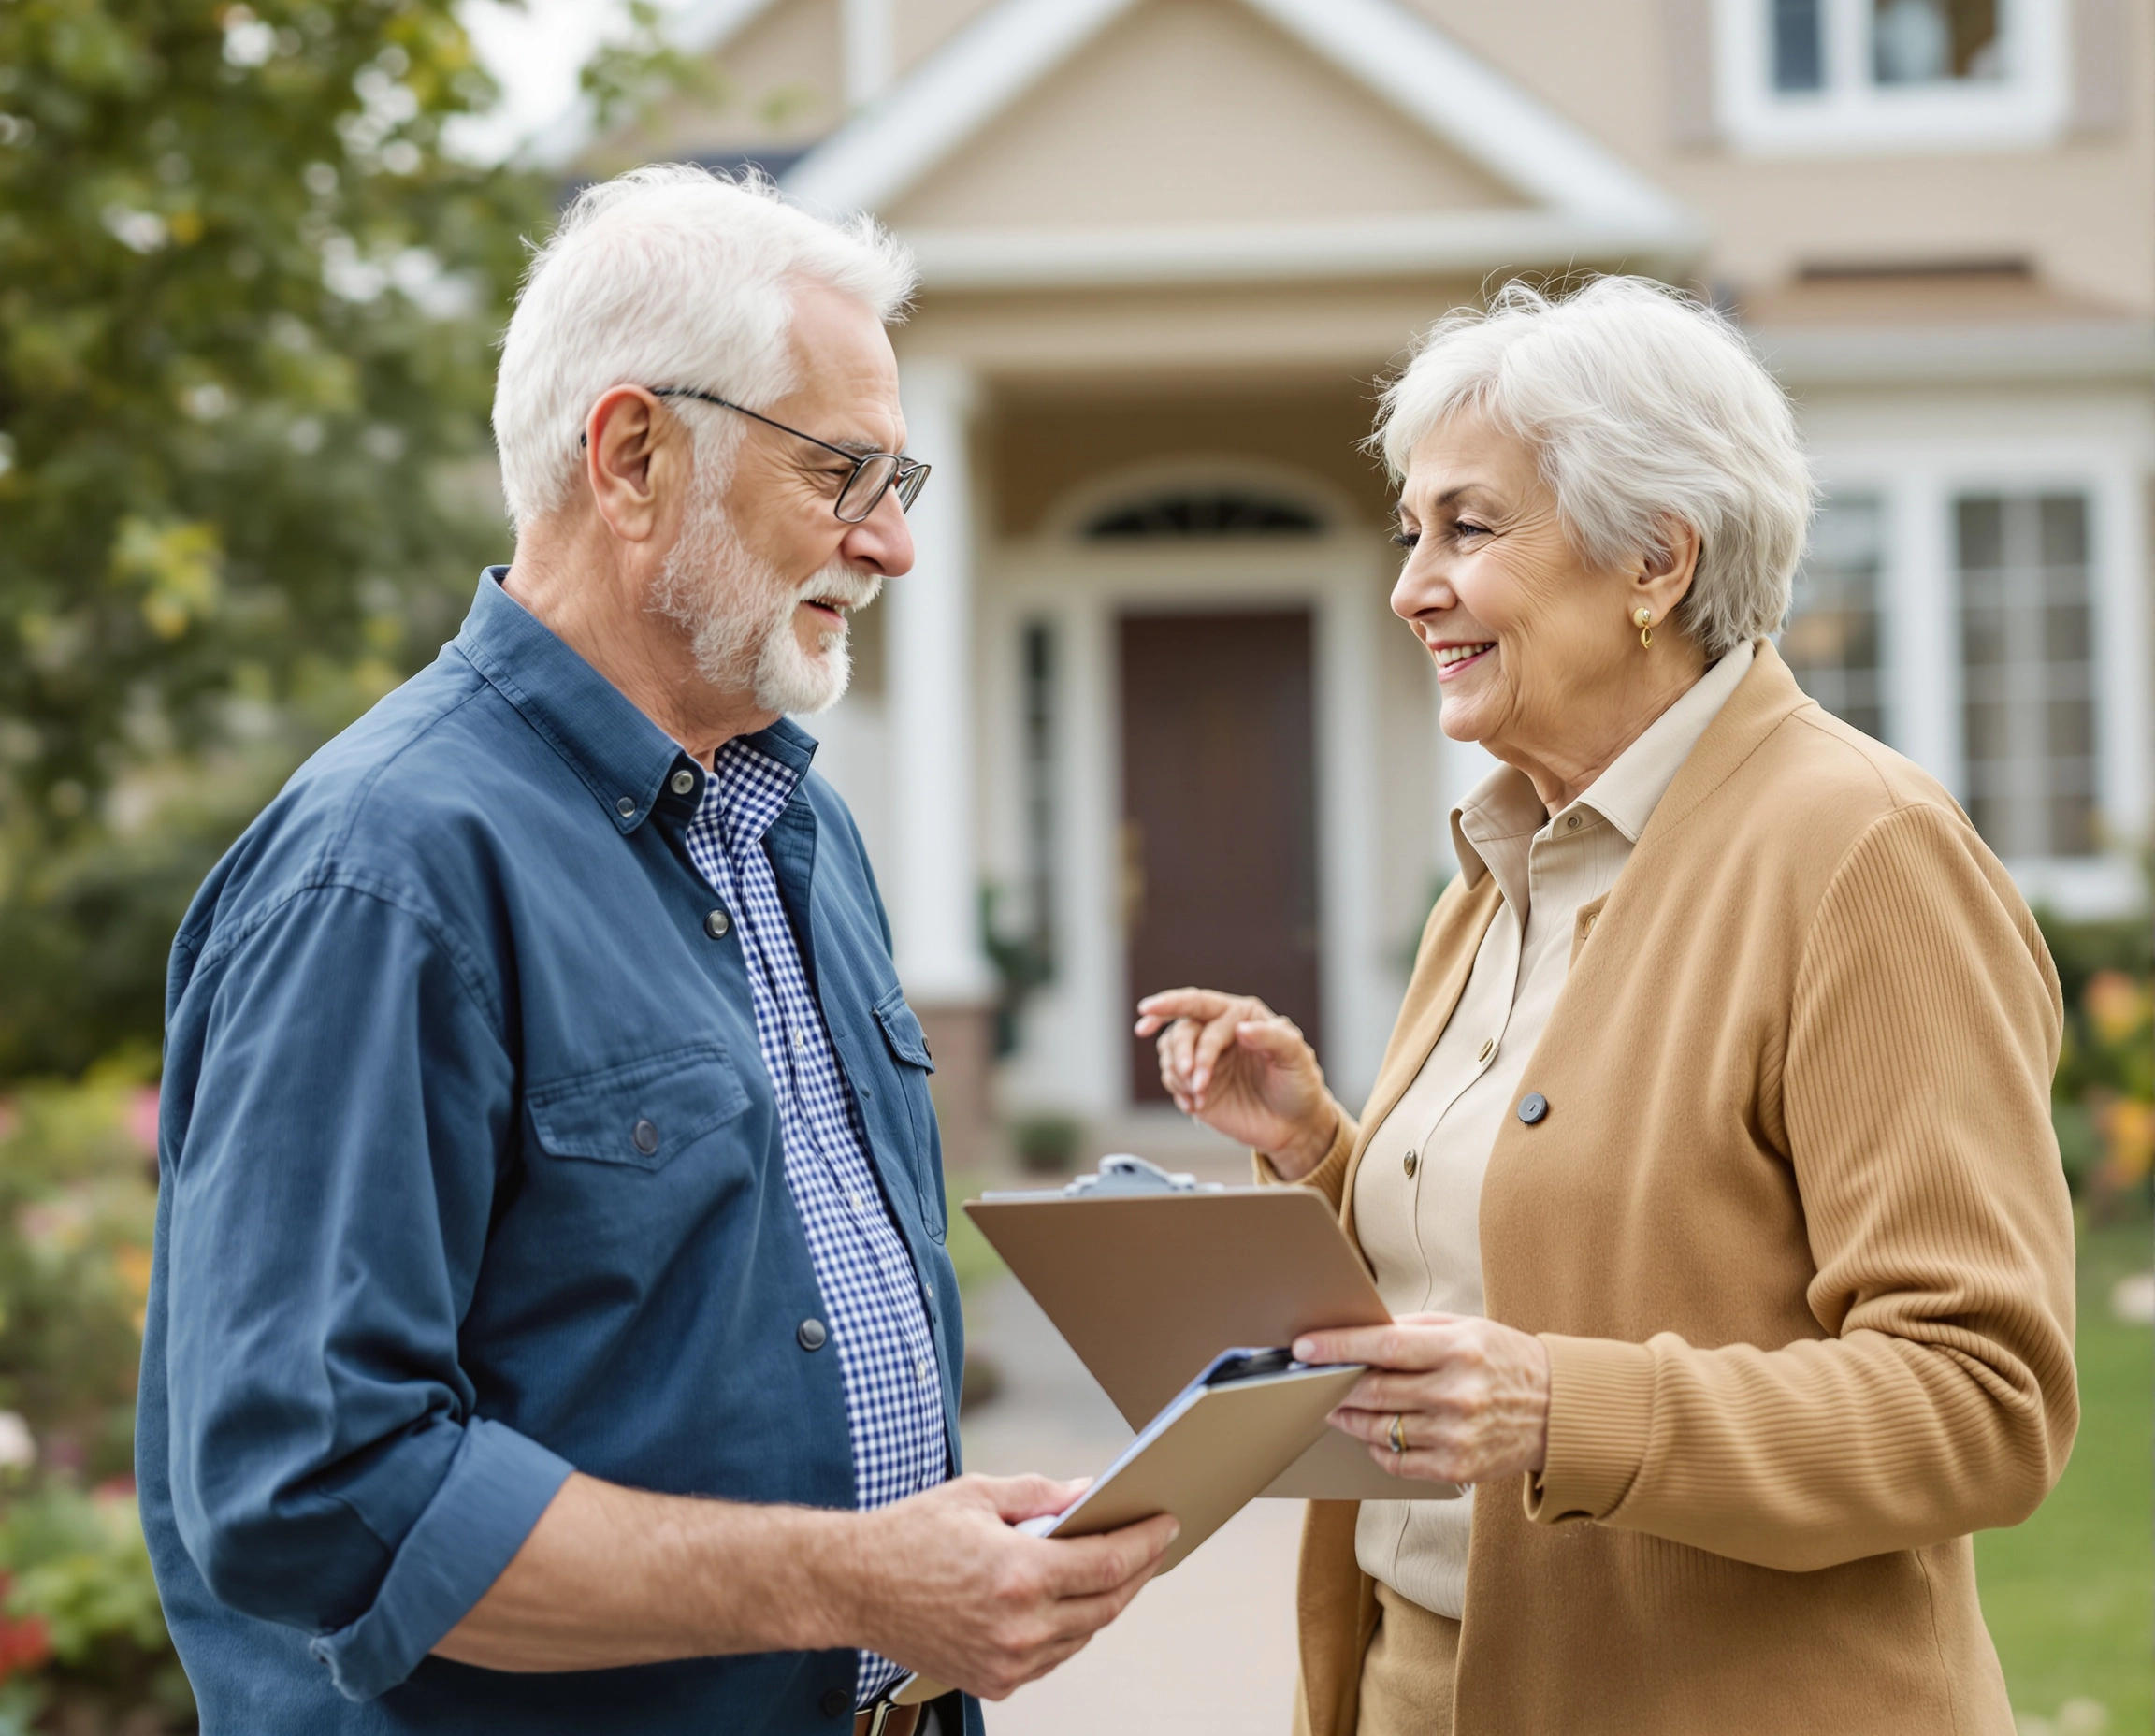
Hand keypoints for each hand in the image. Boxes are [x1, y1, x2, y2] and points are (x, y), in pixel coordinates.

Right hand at [841, 1474, 1177, 1700]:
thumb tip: (1089, 1493)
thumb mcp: (978, 1495)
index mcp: (1019, 1573)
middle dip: (1138, 1573)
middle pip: (1107, 1605)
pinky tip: (1071, 1602)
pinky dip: (1069, 1629)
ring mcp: (1007, 1661)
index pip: (1110, 1563)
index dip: (1146, 1542)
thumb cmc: (909, 1535)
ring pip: (1083, 1636)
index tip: (1167, 1524)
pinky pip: (1052, 1657)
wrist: (852, 1587)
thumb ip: (1041, 1495)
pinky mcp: (993, 1681)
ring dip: (1106, 1602)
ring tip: (1118, 1570)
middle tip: (1153, 1546)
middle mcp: (1020, 1626)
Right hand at [1134, 988, 1336, 1178]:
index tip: (1147, 1011)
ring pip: (1170, 1052)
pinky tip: (1195, 1105)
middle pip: (1182, 1030)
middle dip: (1182, 1053)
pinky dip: (1178, 1091)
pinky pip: (1172, 1080)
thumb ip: (1273, 1038)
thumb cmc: (1299, 1085)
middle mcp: (1218, 1031)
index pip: (1200, 1005)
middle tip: (1194, 1079)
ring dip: (1179, 1073)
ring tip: (1200, 1095)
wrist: (1294, 1126)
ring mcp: (1205, 1059)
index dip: (1171, 1004)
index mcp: (1240, 1015)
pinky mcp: (1196, 1085)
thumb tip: (1241, 1028)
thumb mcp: (1297, 1059)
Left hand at [1292, 1315, 1551, 1485]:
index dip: (1339, 1347)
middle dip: (1336, 1385)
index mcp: (1458, 1350)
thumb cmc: (1505, 1360)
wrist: (1557, 1410)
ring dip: (1349, 1418)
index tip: (1305, 1347)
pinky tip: (1373, 1434)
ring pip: (1379, 1428)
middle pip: (1375, 1390)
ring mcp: (1456, 1434)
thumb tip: (1361, 1331)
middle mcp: (1456, 1393)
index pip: (1384, 1346)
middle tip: (1314, 1379)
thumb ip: (1414, 1329)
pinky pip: (1397, 1461)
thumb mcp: (1466, 1328)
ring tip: (1337, 1406)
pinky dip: (1376, 1447)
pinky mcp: (1456, 1467)